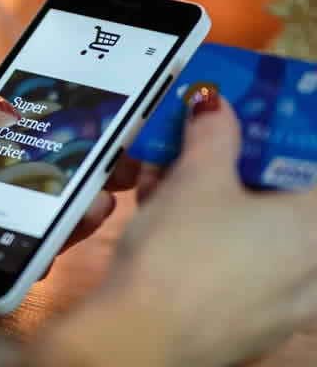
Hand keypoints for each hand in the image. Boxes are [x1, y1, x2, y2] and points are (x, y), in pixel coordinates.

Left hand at [0, 60, 128, 295]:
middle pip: (44, 181)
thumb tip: (7, 110)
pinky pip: (2, 260)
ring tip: (94, 206)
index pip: (31, 133)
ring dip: (71, 217)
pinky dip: (32, 256)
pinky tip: (51, 244)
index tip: (107, 130)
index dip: (71, 132)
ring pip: (34, 223)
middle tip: (117, 172)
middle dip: (87, 177)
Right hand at [29, 91, 316, 365]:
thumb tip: (212, 101)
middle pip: (280, 200)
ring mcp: (283, 303)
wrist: (139, 338)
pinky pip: (238, 269)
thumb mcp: (195, 180)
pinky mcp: (250, 324)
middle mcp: (312, 268)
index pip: (310, 165)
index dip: (280, 137)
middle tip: (199, 154)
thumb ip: (212, 133)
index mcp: (314, 226)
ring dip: (214, 205)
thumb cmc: (180, 250)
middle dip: (236, 170)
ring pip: (255, 236)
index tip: (249, 126)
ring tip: (162, 187)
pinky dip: (210, 243)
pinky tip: (165, 230)